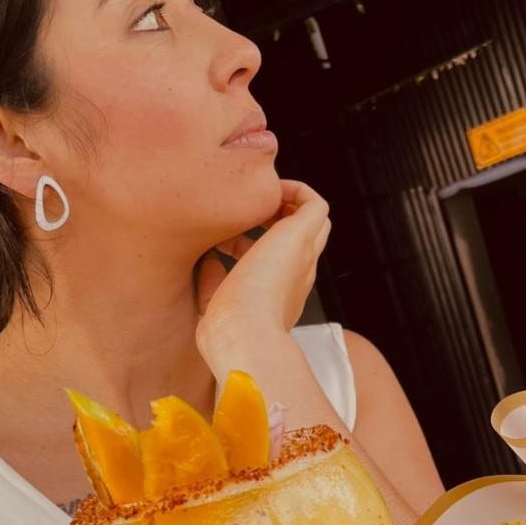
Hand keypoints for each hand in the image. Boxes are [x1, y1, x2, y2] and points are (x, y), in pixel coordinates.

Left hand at [195, 180, 330, 363]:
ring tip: (260, 198)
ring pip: (315, 221)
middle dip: (280, 219)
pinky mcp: (302, 236)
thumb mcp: (214, 307)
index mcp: (279, 296)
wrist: (244, 335)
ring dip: (291, 204)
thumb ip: (213, 284)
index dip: (251, 245)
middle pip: (305, 239)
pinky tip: (270, 189)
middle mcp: (298, 275)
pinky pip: (315, 204)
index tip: (222, 243)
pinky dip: (297, 190)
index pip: (276, 264)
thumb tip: (210, 260)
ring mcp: (303, 255)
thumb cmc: (228, 332)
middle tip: (247, 214)